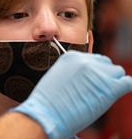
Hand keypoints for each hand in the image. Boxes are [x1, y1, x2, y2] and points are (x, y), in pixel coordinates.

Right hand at [12, 51, 131, 138]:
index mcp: (71, 56)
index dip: (93, 72)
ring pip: (118, 73)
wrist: (45, 114)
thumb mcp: (56, 77)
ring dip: (112, 83)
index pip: (93, 59)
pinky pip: (128, 83)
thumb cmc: (47, 103)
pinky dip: (124, 88)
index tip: (90, 82)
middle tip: (95, 90)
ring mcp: (99, 73)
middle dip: (103, 76)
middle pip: (107, 64)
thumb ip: (72, 72)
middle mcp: (86, 60)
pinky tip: (114, 96)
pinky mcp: (110, 87)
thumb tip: (86, 78)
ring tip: (99, 96)